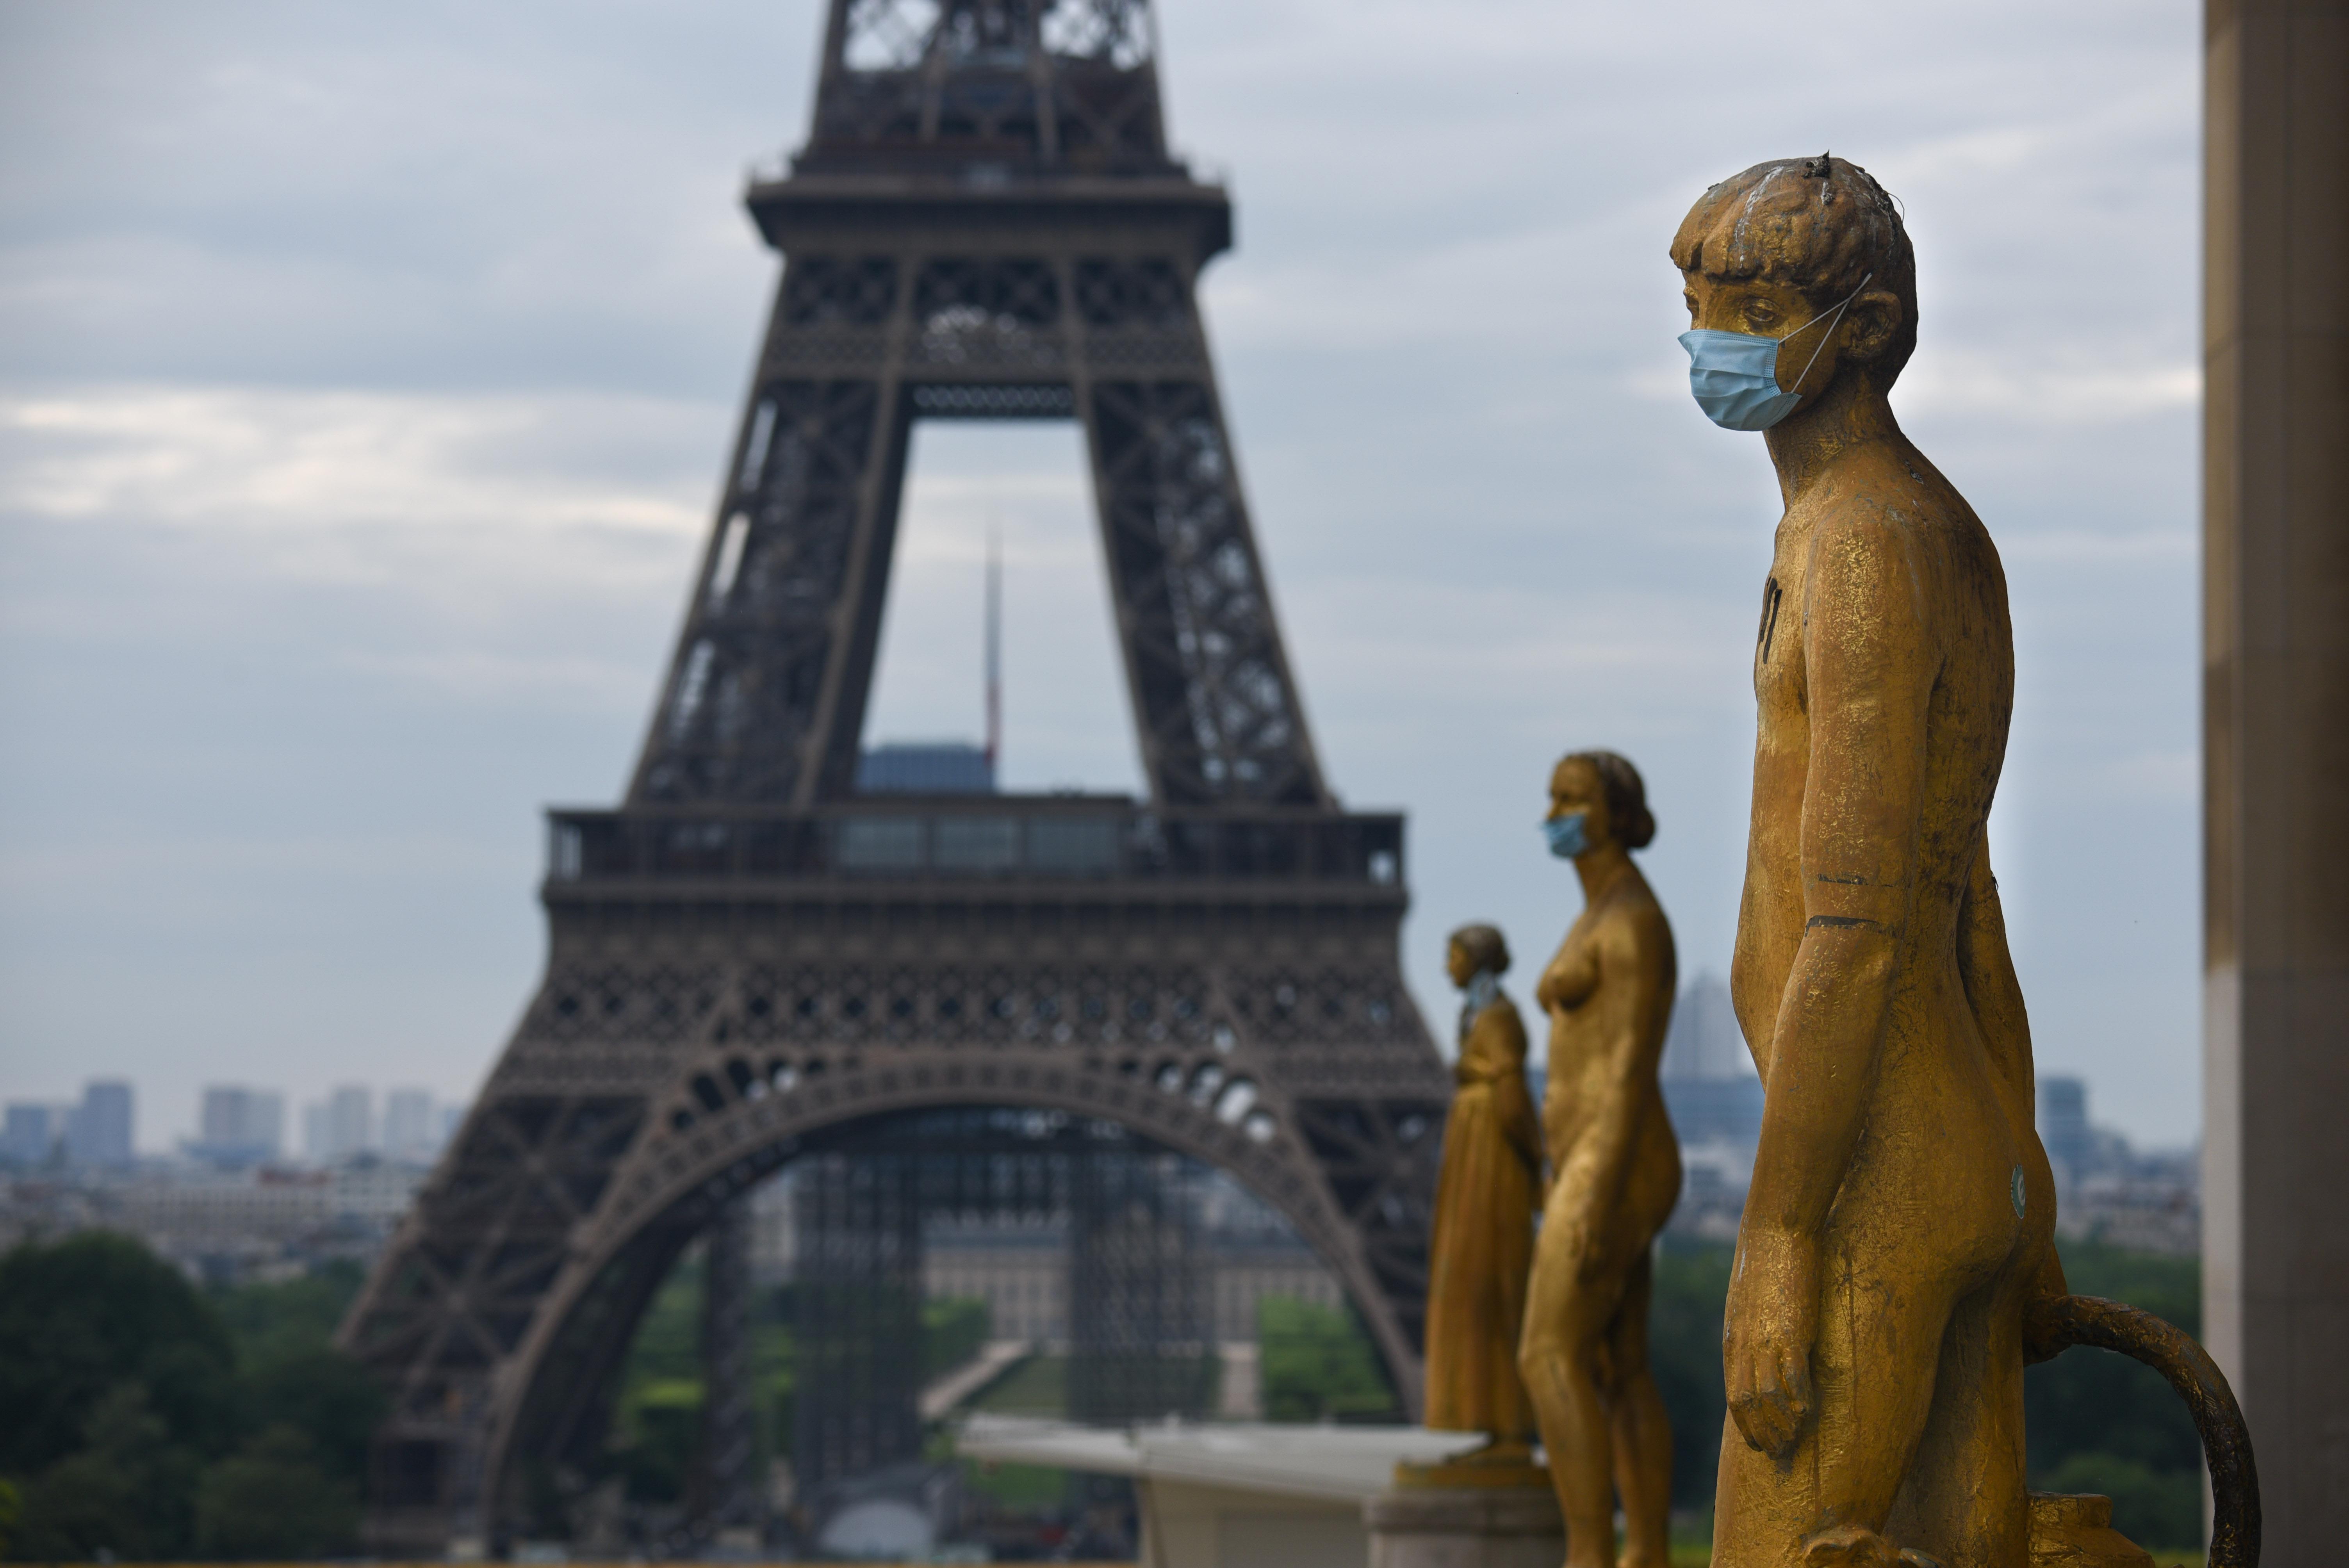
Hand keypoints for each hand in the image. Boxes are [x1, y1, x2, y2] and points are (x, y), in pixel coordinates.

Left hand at [1724, 1225, 1819, 1458]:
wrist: (1773, 1232)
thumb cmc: (1763, 1263)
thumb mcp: (1747, 1303)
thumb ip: (1749, 1330)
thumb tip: (1757, 1349)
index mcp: (1732, 1339)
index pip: (1733, 1394)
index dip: (1745, 1423)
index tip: (1757, 1442)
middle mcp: (1743, 1345)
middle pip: (1746, 1403)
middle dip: (1761, 1432)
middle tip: (1777, 1453)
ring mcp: (1766, 1339)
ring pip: (1767, 1397)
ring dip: (1782, 1424)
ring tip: (1794, 1442)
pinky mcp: (1791, 1330)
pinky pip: (1793, 1376)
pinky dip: (1800, 1400)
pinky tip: (1810, 1413)